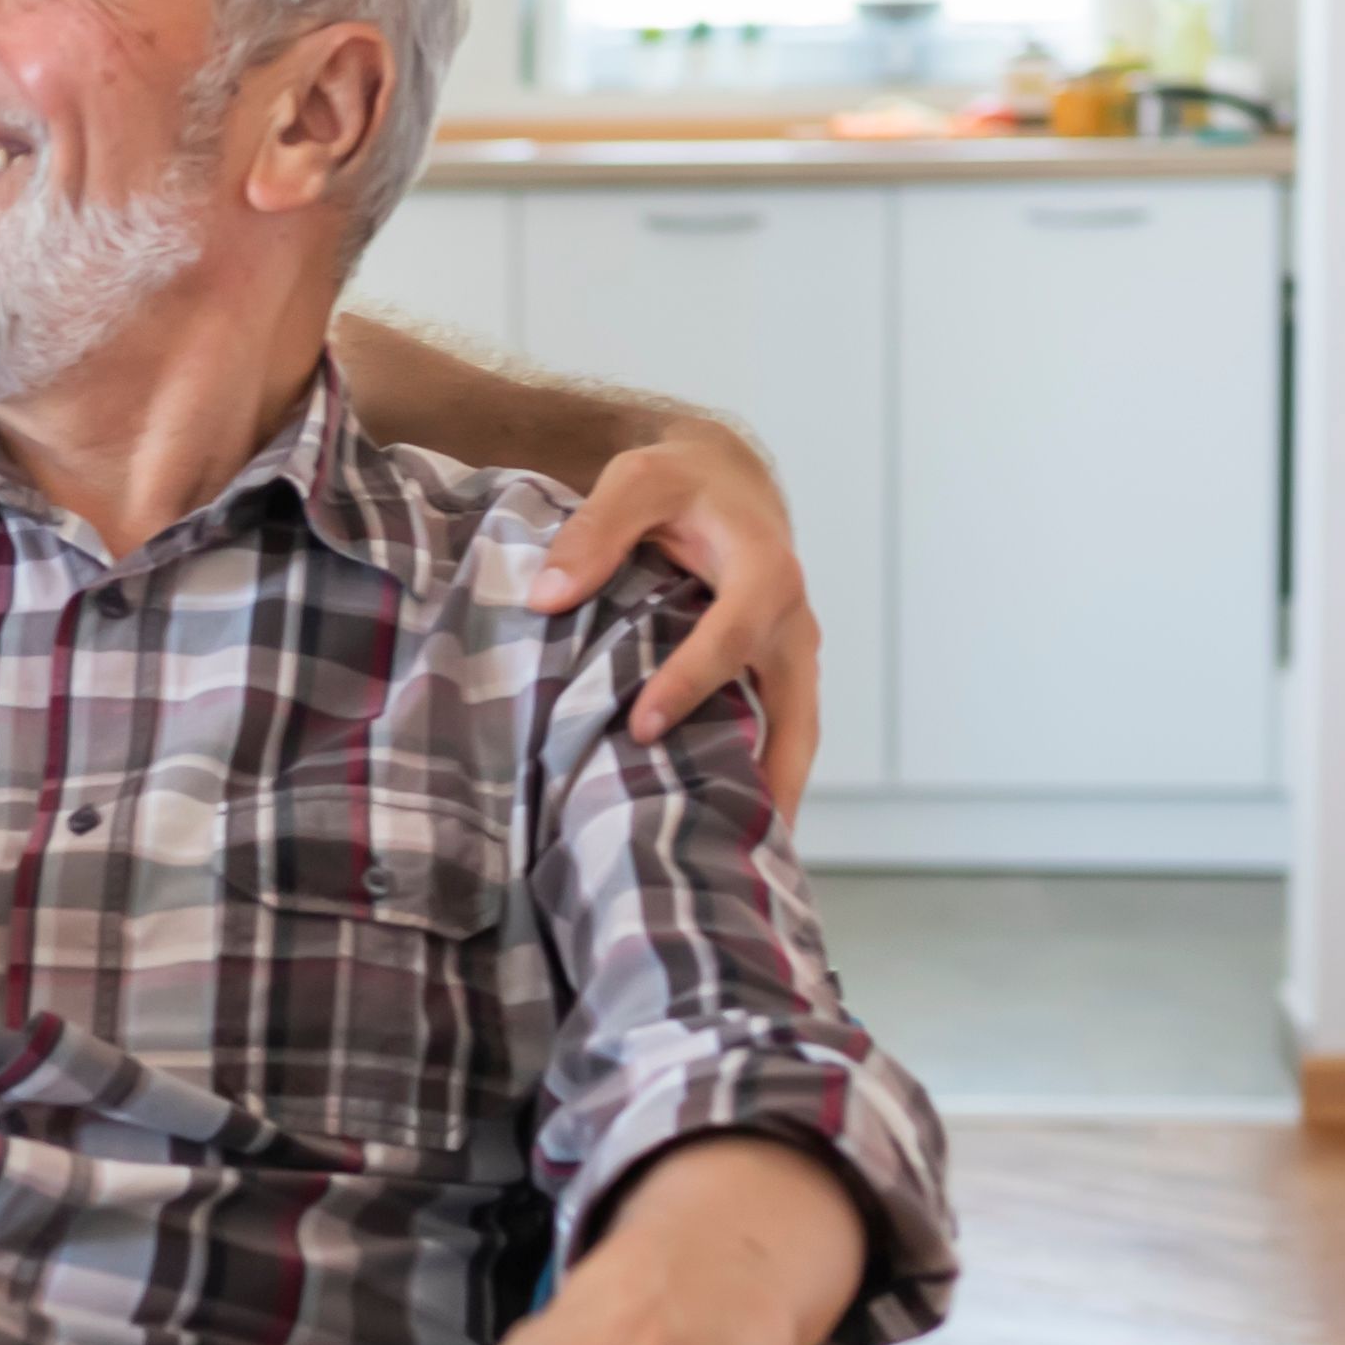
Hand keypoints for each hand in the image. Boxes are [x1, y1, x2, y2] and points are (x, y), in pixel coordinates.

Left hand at [526, 430, 820, 810]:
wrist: (724, 479)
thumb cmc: (678, 481)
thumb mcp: (636, 479)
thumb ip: (593, 530)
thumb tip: (546, 597)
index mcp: (765, 571)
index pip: (733, 637)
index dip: (692, 683)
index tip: (645, 726)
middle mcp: (792, 622)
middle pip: (795, 714)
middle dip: (769, 777)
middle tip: (731, 842)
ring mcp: (792, 655)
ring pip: (798, 738)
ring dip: (776, 797)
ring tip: (742, 866)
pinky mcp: (778, 676)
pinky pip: (781, 735)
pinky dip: (763, 781)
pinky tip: (728, 830)